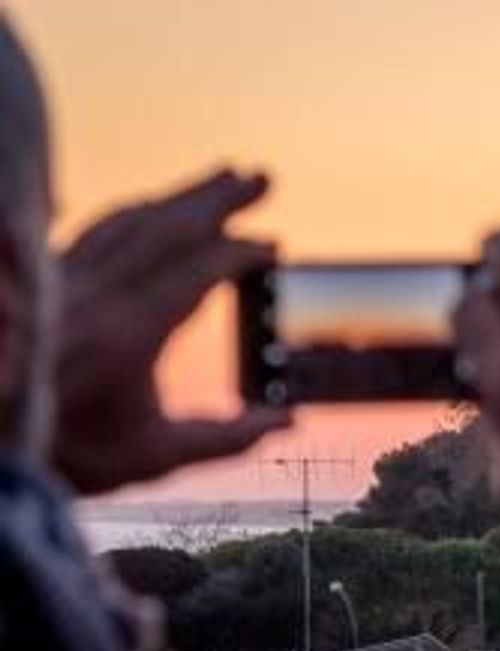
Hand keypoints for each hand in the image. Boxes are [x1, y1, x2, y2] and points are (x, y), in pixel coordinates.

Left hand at [53, 168, 291, 494]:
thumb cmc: (71, 454)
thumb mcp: (155, 457)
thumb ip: (226, 438)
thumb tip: (285, 421)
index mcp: (132, 331)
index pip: (198, 270)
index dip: (239, 253)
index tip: (272, 246)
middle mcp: (98, 294)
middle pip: (166, 228)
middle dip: (217, 199)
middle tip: (259, 177)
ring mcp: (66, 283)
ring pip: (129, 222)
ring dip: (177, 196)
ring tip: (218, 176)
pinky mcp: (44, 283)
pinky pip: (92, 231)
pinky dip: (130, 213)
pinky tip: (145, 205)